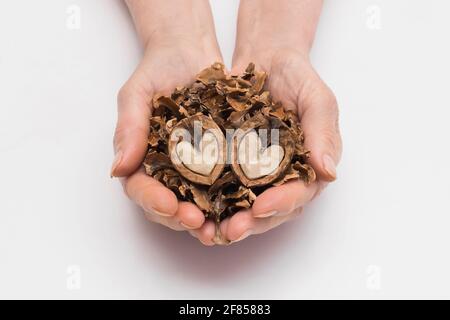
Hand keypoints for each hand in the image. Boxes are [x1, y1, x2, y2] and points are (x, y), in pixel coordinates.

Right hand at [111, 0, 222, 244]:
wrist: (189, 53)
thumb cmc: (157, 71)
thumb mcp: (136, 95)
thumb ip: (128, 129)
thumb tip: (118, 170)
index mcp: (143, 160)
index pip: (142, 189)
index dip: (153, 201)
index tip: (168, 205)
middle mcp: (169, 170)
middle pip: (171, 206)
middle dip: (183, 218)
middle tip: (200, 223)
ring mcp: (197, 168)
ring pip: (201, 202)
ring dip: (212, 218)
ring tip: (225, 227)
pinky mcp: (223, 160)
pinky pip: (229, 183)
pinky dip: (236, 197)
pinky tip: (248, 203)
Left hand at [219, 0, 341, 243]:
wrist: (265, 58)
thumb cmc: (297, 77)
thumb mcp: (317, 99)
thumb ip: (323, 132)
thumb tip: (329, 173)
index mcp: (308, 166)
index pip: (300, 193)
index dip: (282, 204)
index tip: (262, 207)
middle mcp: (282, 176)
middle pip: (270, 209)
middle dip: (252, 222)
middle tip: (230, 231)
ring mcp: (254, 172)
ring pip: (243, 205)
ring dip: (227, 219)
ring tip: (208, 230)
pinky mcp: (229, 164)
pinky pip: (220, 185)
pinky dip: (208, 198)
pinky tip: (191, 206)